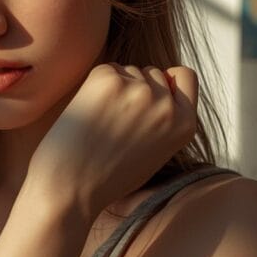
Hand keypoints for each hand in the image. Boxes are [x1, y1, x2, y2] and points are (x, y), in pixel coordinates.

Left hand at [27, 63, 198, 214]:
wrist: (70, 187)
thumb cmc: (108, 175)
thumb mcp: (156, 152)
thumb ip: (166, 120)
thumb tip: (161, 82)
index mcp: (184, 125)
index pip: (186, 76)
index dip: (167, 81)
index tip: (152, 92)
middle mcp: (166, 106)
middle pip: (154, 73)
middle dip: (138, 87)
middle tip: (116, 120)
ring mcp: (139, 90)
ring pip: (130, 71)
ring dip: (117, 87)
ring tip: (102, 122)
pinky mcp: (108, 80)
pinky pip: (107, 69)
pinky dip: (96, 85)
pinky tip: (89, 113)